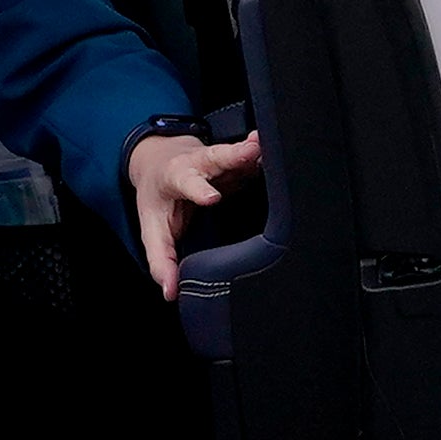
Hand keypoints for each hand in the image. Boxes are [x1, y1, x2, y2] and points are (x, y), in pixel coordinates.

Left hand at [128, 127, 264, 299]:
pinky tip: (287, 155)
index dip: (199, 189)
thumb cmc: (158, 197)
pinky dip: (270, 158)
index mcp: (175, 178)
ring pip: (241, 154)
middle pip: (217, 157)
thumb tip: (170, 292)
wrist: (160, 161)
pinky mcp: (238, 161)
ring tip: (273, 146)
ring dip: (258, 152)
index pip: (186, 184)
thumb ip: (161, 259)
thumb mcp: (152, 227)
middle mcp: (199, 164)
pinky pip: (255, 160)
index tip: (212, 198)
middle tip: (253, 150)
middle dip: (235, 155)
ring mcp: (221, 160)